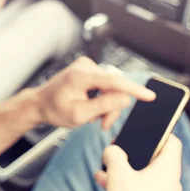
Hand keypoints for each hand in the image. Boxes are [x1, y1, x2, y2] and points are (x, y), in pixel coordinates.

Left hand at [33, 56, 155, 128]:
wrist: (40, 103)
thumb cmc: (55, 110)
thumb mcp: (79, 115)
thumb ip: (103, 106)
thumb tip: (126, 98)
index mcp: (80, 76)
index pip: (114, 81)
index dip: (134, 89)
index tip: (150, 96)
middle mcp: (84, 66)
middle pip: (114, 87)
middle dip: (112, 107)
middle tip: (103, 125)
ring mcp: (86, 65)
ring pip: (111, 87)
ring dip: (106, 104)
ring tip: (93, 117)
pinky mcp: (88, 68)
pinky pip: (105, 84)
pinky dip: (102, 98)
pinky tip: (90, 105)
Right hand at [95, 135, 183, 190]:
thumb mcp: (118, 173)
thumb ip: (113, 155)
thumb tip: (112, 151)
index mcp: (168, 167)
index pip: (172, 141)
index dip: (158, 132)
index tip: (141, 130)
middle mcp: (169, 181)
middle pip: (153, 157)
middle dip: (131, 153)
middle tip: (117, 150)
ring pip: (143, 174)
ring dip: (123, 170)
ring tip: (104, 170)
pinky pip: (140, 190)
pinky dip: (125, 185)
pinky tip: (105, 185)